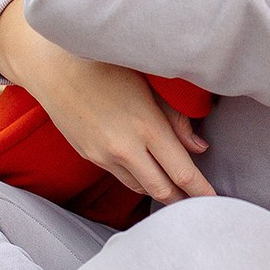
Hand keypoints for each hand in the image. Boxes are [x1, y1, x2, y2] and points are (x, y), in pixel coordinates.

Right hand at [0, 0, 212, 202]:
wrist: (53, 68)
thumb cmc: (107, 65)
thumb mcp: (149, 83)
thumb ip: (177, 117)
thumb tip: (200, 147)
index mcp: (147, 126)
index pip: (183, 172)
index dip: (202, 191)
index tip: (217, 202)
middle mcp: (125, 148)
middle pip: (163, 190)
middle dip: (184, 201)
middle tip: (201, 205)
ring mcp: (104, 156)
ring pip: (141, 188)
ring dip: (161, 192)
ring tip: (179, 191)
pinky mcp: (89, 157)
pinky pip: (121, 178)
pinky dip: (140, 181)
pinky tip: (150, 175)